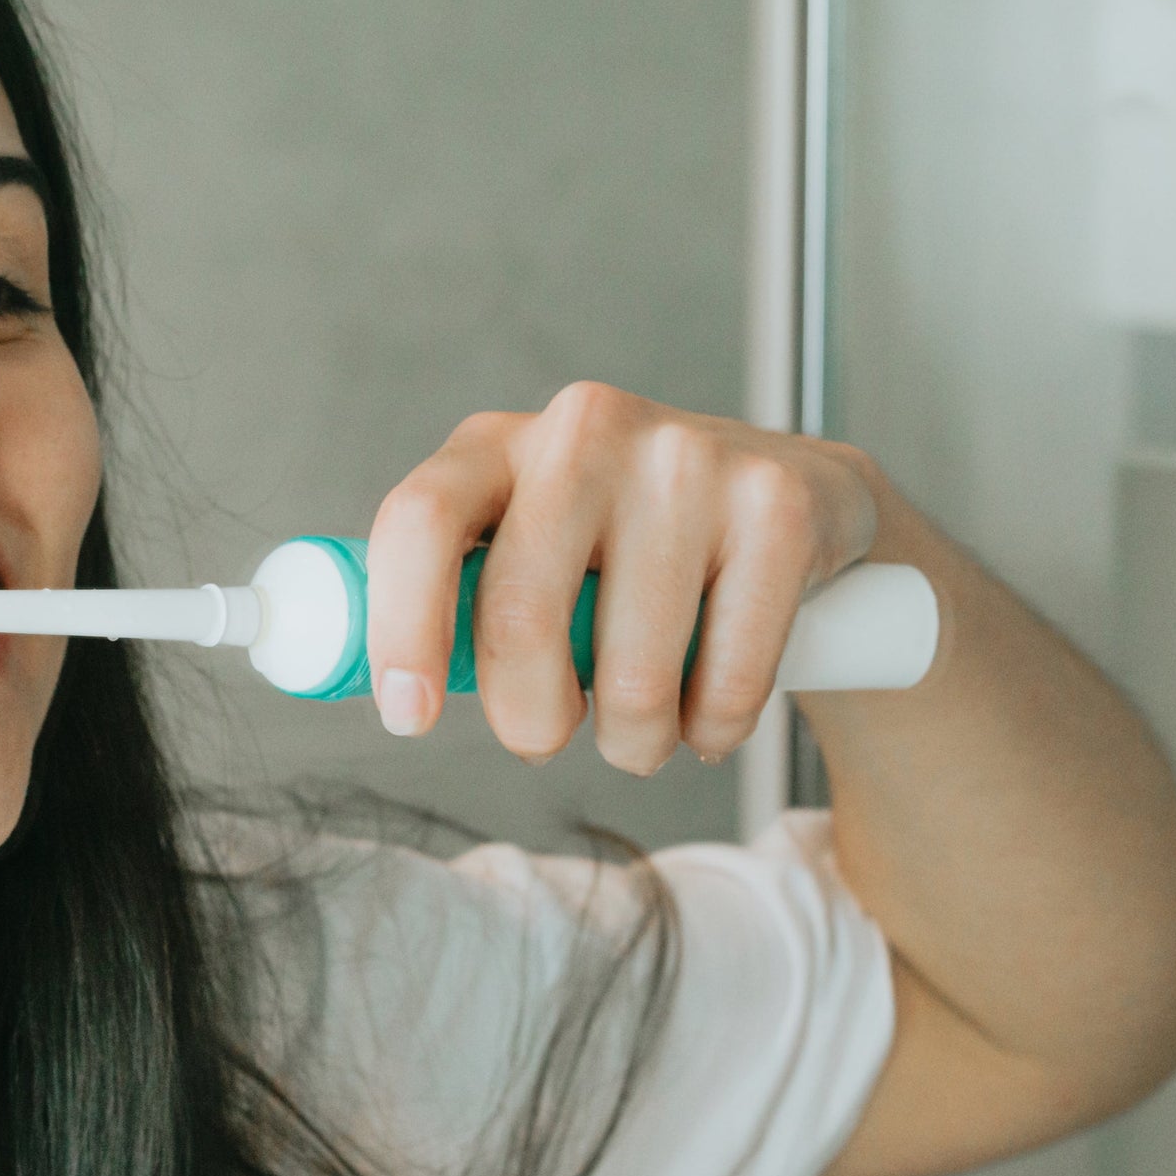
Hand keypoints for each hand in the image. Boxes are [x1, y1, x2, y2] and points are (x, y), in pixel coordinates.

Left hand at [361, 381, 881, 770]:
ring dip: (632, 744)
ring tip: (643, 726)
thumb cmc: (630, 549)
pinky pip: (727, 685)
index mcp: (496, 443)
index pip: (418, 522)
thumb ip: (458, 601)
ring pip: (631, 676)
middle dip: (530, 722)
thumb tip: (375, 689)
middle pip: (520, 618)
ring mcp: (688, 459)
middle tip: (549, 739)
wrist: (800, 504)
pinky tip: (712, 705)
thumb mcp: (529, 545)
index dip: (400, 630)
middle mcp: (586, 431)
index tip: (408, 718)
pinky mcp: (778, 508)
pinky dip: (714, 731)